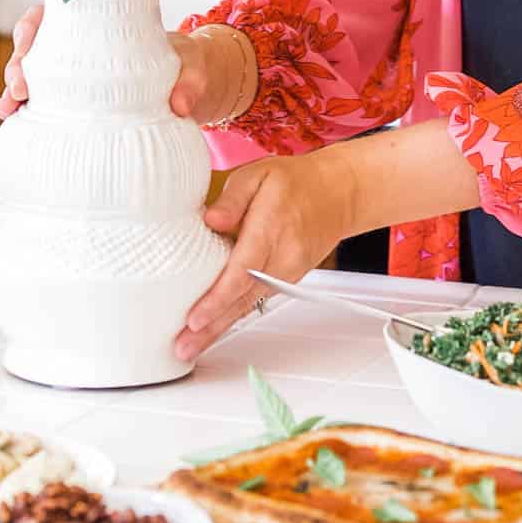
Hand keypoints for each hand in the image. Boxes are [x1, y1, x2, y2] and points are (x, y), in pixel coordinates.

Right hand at [0, 6, 248, 123]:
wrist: (186, 86)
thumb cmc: (186, 63)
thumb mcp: (192, 65)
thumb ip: (190, 80)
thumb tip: (181, 106)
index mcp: (102, 18)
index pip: (55, 11)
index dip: (33, 27)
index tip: (28, 49)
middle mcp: (79, 42)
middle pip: (35, 43)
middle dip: (18, 62)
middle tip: (19, 89)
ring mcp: (71, 70)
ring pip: (31, 72)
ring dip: (13, 88)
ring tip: (6, 108)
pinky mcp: (72, 96)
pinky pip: (41, 98)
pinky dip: (22, 106)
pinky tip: (9, 119)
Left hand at [174, 151, 356, 360]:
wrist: (338, 194)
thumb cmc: (295, 182)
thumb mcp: (260, 174)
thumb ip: (233, 196)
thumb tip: (210, 220)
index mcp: (271, 229)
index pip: (242, 272)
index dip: (217, 299)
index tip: (195, 318)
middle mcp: (282, 257)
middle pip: (243, 298)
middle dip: (211, 327)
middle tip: (182, 348)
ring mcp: (287, 272)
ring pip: (249, 305)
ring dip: (219, 329)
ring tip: (190, 348)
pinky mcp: (287, 280)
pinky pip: (257, 301)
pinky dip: (234, 318)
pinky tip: (213, 332)